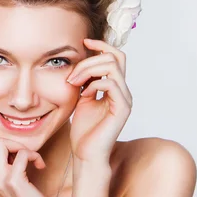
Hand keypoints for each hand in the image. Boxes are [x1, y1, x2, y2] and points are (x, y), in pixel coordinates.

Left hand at [67, 38, 132, 162]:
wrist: (86, 154)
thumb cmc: (84, 130)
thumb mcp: (82, 97)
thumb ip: (86, 80)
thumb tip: (82, 61)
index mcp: (115, 87)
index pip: (116, 56)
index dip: (101, 45)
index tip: (83, 42)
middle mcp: (123, 91)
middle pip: (115, 57)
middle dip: (89, 60)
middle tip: (71, 75)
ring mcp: (125, 99)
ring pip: (113, 67)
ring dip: (88, 70)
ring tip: (74, 83)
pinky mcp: (122, 109)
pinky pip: (111, 84)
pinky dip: (94, 84)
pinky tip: (84, 94)